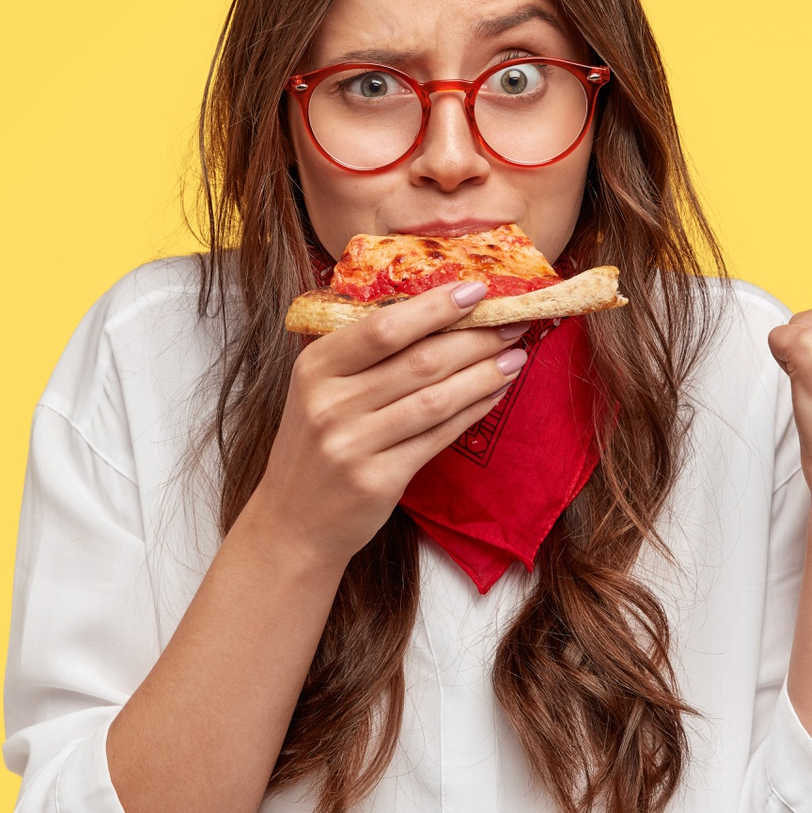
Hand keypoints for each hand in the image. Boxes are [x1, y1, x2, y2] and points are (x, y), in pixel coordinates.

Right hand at [248, 282, 530, 561]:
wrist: (294, 522)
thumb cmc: (318, 445)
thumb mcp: (321, 390)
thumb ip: (365, 354)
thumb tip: (439, 309)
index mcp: (315, 367)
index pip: (384, 327)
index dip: (435, 307)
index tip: (477, 289)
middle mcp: (329, 403)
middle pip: (419, 361)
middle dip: (476, 338)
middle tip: (513, 322)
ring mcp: (352, 444)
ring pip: (436, 399)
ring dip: (484, 374)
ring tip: (517, 356)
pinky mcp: (378, 480)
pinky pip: (439, 436)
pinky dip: (473, 410)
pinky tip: (495, 392)